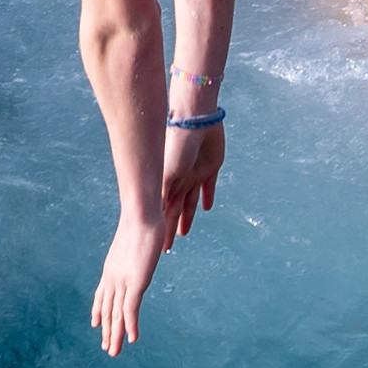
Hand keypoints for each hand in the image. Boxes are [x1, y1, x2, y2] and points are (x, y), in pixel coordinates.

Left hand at [90, 215, 173, 356]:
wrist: (140, 215)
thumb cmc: (142, 218)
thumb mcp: (136, 235)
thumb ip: (136, 245)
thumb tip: (142, 240)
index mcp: (111, 268)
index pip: (102, 295)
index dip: (99, 311)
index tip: (96, 324)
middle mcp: (113, 278)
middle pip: (108, 310)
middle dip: (107, 330)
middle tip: (106, 348)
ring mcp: (123, 281)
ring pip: (116, 315)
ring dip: (115, 335)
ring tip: (113, 352)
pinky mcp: (136, 283)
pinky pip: (130, 310)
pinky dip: (130, 326)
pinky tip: (132, 339)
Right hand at [160, 117, 224, 239]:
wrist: (195, 118)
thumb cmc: (177, 144)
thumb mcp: (166, 173)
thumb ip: (163, 196)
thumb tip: (155, 219)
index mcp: (168, 184)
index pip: (165, 214)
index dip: (163, 231)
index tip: (160, 249)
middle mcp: (179, 181)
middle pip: (176, 210)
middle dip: (171, 228)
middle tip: (168, 247)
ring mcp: (195, 174)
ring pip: (190, 201)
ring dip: (187, 217)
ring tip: (183, 232)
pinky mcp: (211, 166)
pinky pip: (209, 186)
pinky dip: (207, 197)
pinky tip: (206, 208)